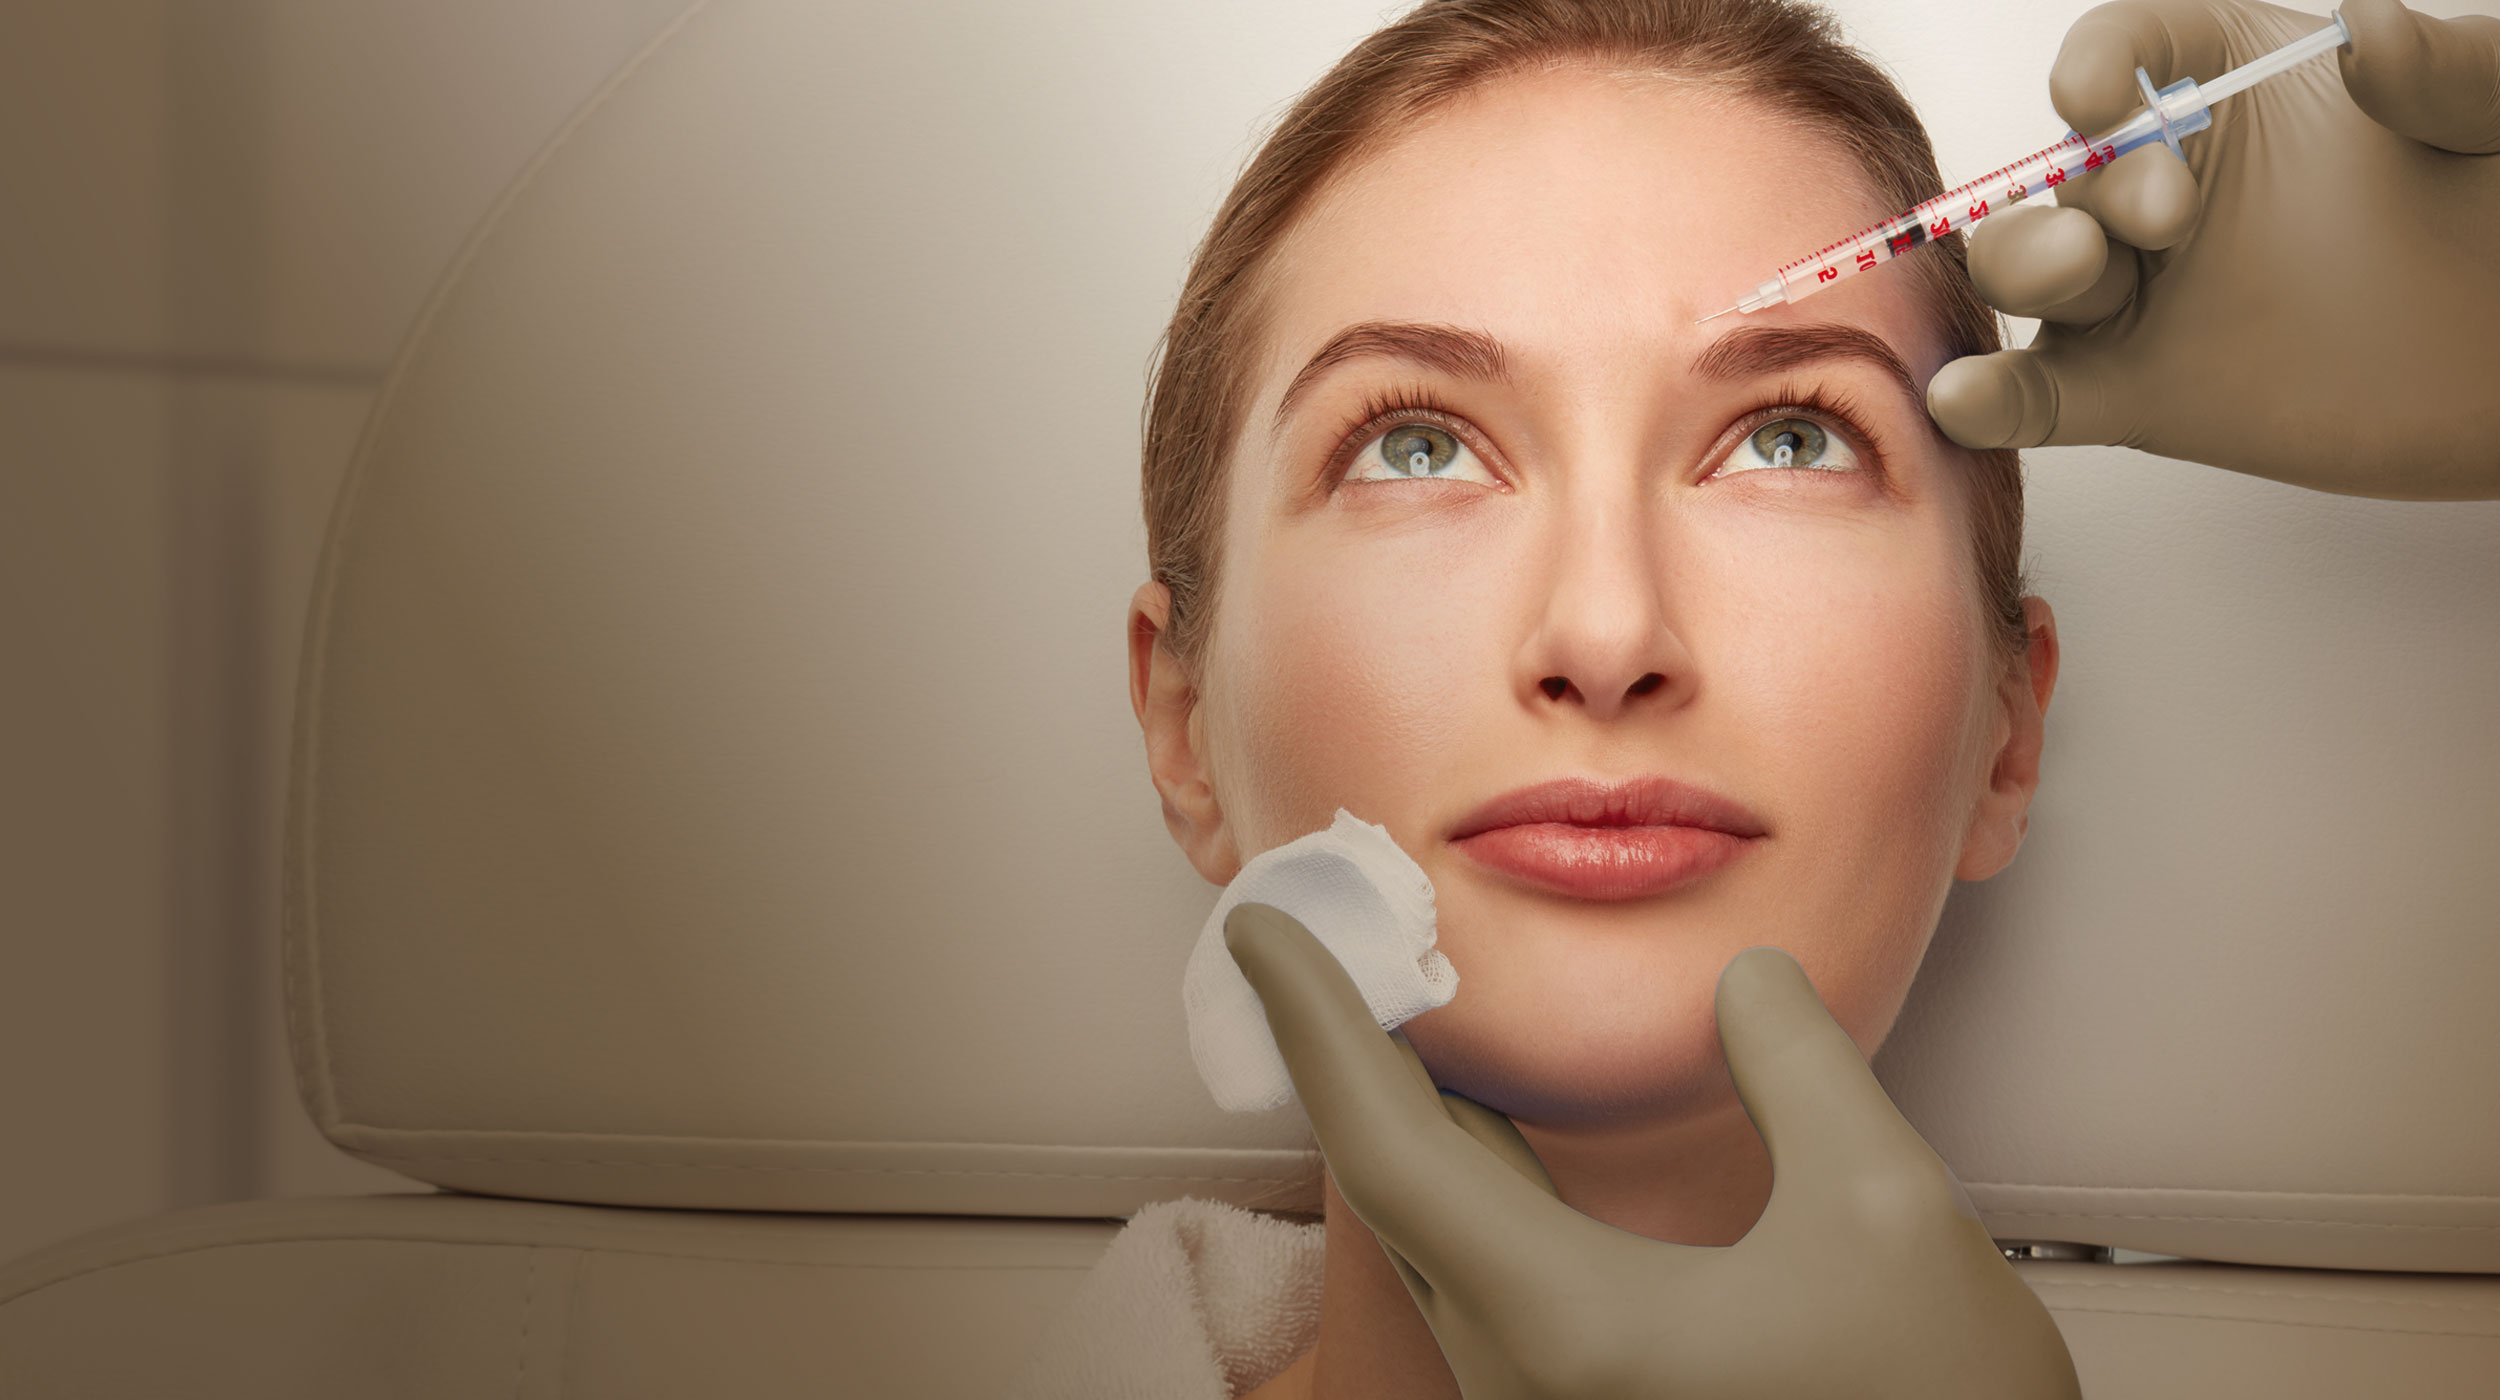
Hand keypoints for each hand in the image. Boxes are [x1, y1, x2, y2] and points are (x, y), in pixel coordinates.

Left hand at [1224, 902, 2079, 1398]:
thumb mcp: (1889, 1213)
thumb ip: (1799, 1067)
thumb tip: (1746, 984)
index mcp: (1565, 1325)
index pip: (1386, 1145)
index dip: (1315, 1022)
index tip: (1261, 932)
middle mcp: (1520, 1383)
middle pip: (1392, 1191)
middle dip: (1346, 1054)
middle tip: (1324, 938)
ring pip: (1436, 1241)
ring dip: (1409, 1117)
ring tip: (1396, 1002)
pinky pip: (1482, 1279)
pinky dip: (1466, 1181)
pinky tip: (1487, 1127)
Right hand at [1925, 0, 2499, 499]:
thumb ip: (2448, 69)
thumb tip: (2367, 29)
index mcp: (2233, 89)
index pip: (2128, 50)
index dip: (2098, 67)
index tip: (2102, 100)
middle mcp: (2166, 186)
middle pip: (2060, 171)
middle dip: (2086, 189)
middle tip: (2166, 217)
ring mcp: (2142, 294)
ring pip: (2029, 273)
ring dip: (2025, 267)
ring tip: (2081, 275)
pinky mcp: (2136, 391)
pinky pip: (2039, 396)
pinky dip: (1990, 402)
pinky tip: (1962, 402)